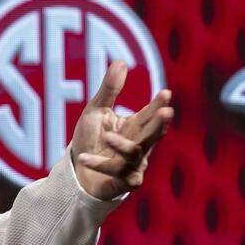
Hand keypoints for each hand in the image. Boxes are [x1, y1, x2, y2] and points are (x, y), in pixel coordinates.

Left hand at [70, 60, 173, 200]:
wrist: (77, 173)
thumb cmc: (91, 140)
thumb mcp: (96, 112)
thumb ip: (109, 90)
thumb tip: (121, 61)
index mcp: (135, 128)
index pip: (150, 115)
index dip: (158, 105)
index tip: (166, 92)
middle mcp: (138, 146)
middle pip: (152, 135)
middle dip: (159, 124)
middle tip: (167, 112)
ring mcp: (132, 166)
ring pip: (135, 155)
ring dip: (122, 145)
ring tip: (107, 136)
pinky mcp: (121, 183)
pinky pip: (115, 174)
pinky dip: (100, 165)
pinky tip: (84, 157)